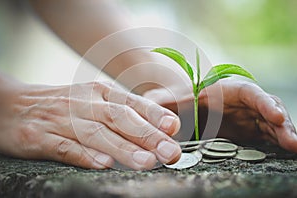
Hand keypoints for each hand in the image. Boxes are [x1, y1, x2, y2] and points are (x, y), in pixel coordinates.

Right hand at [0, 81, 180, 169]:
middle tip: (170, 151)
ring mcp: (62, 120)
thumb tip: (155, 129)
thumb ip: (120, 113)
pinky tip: (103, 164)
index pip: (131, 103)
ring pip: (97, 134)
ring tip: (146, 161)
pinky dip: (85, 156)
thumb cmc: (62, 104)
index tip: (174, 127)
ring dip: (123, 148)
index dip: (154, 114)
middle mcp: (84, 103)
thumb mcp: (92, 101)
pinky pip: (66, 147)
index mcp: (98, 92)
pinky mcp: (41, 137)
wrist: (12, 104)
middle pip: (119, 118)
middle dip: (147, 135)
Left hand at [144, 79, 296, 152]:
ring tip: (294, 149)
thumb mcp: (164, 101)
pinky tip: (286, 154)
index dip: (263, 102)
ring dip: (283, 136)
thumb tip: (151, 107)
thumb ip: (158, 102)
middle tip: (293, 141)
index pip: (248, 92)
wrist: (180, 110)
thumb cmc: (174, 102)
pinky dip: (276, 145)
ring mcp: (246, 118)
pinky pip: (266, 138)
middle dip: (281, 123)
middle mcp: (239, 103)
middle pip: (266, 109)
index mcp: (223, 91)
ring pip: (270, 125)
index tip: (276, 115)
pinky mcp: (247, 133)